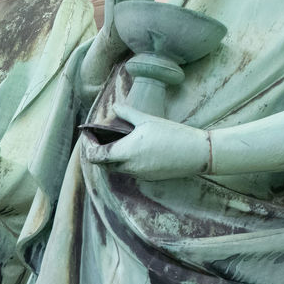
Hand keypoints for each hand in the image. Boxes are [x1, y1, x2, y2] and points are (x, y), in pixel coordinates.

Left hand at [81, 105, 209, 179]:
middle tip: (98, 138)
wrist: (195, 153)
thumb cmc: (172, 134)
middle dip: (98, 152)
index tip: (88, 136)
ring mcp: (138, 174)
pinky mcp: (147, 177)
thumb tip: (114, 106)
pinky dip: (125, 161)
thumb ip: (127, 113)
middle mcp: (129, 167)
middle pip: (103, 164)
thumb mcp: (147, 120)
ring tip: (114, 141)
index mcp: (126, 152)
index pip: (96, 156)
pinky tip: (132, 149)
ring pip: (116, 168)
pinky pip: (129, 171)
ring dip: (112, 157)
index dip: (88, 146)